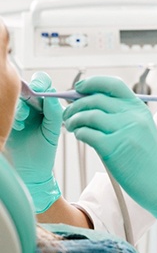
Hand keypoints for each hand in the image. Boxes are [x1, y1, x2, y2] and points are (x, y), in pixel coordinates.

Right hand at [6, 72, 62, 212]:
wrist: (30, 170)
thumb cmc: (45, 150)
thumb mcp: (53, 131)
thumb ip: (54, 113)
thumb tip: (50, 95)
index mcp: (46, 104)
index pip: (43, 82)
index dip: (40, 82)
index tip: (40, 90)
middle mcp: (31, 104)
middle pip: (26, 86)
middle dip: (28, 91)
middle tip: (31, 98)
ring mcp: (17, 111)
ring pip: (16, 98)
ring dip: (21, 107)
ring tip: (23, 121)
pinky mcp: (7, 119)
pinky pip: (7, 109)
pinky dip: (13, 116)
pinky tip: (18, 127)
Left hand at [63, 76, 156, 243]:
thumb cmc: (149, 160)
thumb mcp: (142, 130)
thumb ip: (122, 116)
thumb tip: (90, 105)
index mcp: (139, 108)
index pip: (112, 84)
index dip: (92, 83)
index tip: (79, 87)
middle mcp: (132, 116)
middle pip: (96, 98)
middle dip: (76, 104)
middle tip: (68, 113)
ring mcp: (124, 131)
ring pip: (88, 115)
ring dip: (74, 119)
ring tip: (71, 126)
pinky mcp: (114, 148)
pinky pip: (87, 133)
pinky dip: (79, 133)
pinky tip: (80, 136)